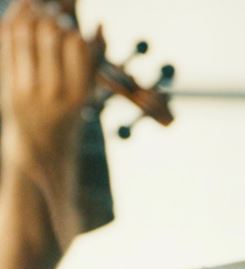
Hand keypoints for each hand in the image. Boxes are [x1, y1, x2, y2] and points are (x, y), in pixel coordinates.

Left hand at [0, 0, 100, 188]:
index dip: (73, 28)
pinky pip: (5, 42)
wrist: (39, 143)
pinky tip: (21, 11)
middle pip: (49, 35)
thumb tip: (100, 25)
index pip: (76, 44)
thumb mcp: (87, 92)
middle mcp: (52, 90)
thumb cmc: (69, 113)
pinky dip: (12, 21)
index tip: (70, 27)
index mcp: (78, 93)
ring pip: (23, 34)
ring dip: (30, 14)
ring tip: (37, 8)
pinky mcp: (6, 83)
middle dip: (50, 16)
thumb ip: (93, 60)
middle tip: (52, 10)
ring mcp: (25, 87)